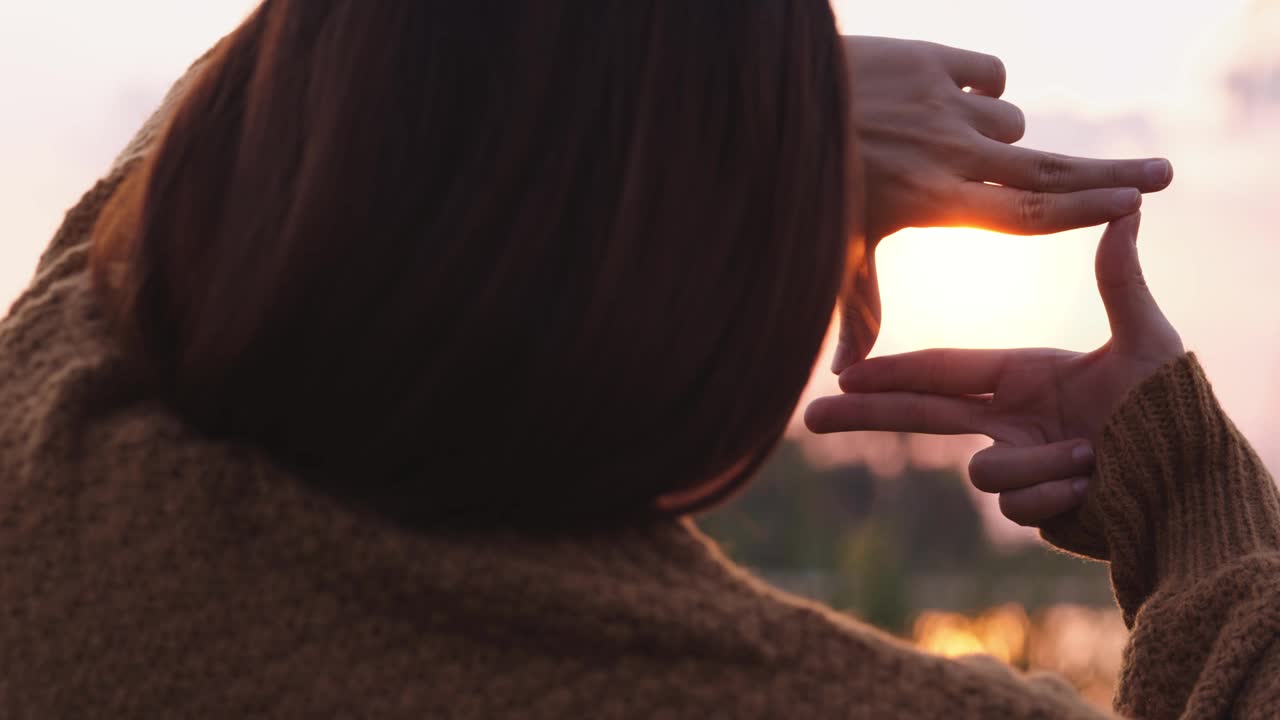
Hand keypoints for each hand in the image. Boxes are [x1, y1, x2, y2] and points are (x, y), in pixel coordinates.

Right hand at [806, 213, 1184, 526]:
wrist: (1194, 484)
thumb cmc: (1174, 409)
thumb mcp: (1147, 342)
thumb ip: (1120, 282)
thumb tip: (1127, 211)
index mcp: (1023, 375)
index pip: (943, 371)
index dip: (892, 371)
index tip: (845, 372)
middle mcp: (1011, 419)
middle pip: (923, 417)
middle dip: (866, 418)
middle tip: (811, 418)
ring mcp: (1019, 464)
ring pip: (986, 473)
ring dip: (1038, 464)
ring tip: (1093, 457)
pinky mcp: (1034, 505)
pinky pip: (1017, 506)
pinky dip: (1056, 494)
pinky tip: (1094, 487)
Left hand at [832, 36, 1175, 371]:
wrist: (766, 103)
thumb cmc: (799, 190)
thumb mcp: (829, 250)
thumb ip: (855, 309)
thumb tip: (845, 377)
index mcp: (930, 201)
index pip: (1024, 213)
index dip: (1082, 211)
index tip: (1134, 206)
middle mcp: (946, 151)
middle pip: (1047, 166)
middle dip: (1111, 171)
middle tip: (1165, 173)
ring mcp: (940, 102)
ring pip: (1009, 121)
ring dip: (1001, 139)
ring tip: (952, 149)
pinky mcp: (929, 59)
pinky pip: (988, 73)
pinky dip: (982, 89)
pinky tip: (953, 102)